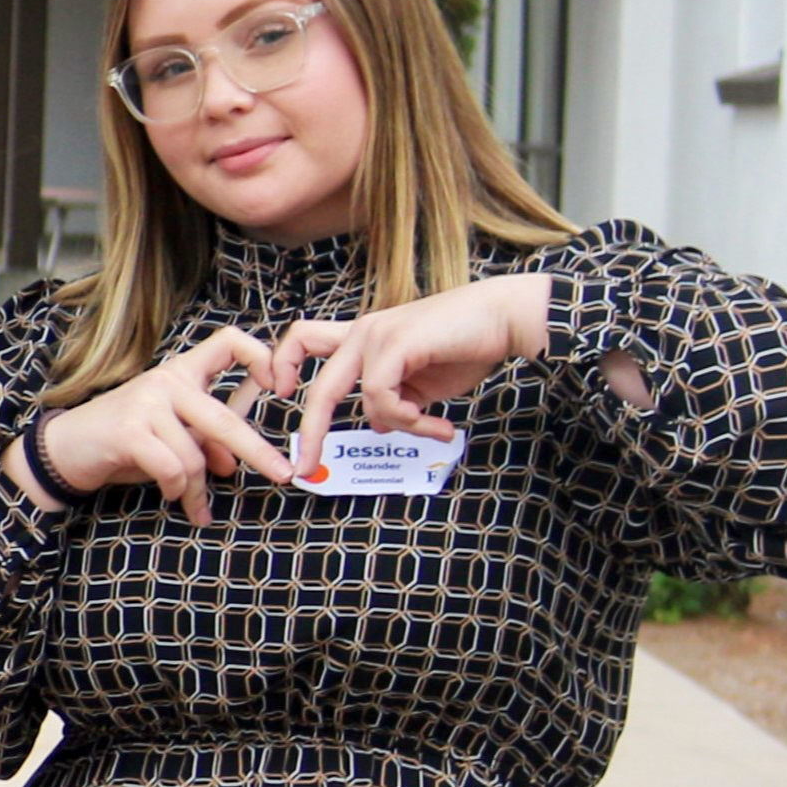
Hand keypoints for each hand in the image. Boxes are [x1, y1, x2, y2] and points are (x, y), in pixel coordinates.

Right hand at [28, 328, 299, 526]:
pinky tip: (169, 495)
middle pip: (224, 418)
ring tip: (193, 505)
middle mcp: (166, 380)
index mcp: (181, 373)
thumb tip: (232, 463)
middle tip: (283, 475)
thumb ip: (204, 439)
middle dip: (257, 451)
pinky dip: (174, 489)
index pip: (229, 343)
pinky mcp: (130, 429)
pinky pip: (172, 468)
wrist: (64, 450)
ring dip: (196, 489)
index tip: (279, 384)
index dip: (261, 357)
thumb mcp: (170, 435)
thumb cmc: (122, 442)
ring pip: (194, 456)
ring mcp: (147, 402)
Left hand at [267, 270, 555, 475]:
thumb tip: (382, 426)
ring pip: (352, 397)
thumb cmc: (469, 347)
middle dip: (310, 432)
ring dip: (397, 423)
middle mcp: (363, 333)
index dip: (282, 365)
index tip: (280, 393)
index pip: (304, 341)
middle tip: (306, 467)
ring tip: (433, 428)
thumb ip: (398, 401)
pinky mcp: (394, 341)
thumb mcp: (424, 384)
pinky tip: (437, 422)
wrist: (506, 319)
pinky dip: (408, 418)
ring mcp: (376, 334)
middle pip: (317, 385)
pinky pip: (380, 396)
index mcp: (364, 338)